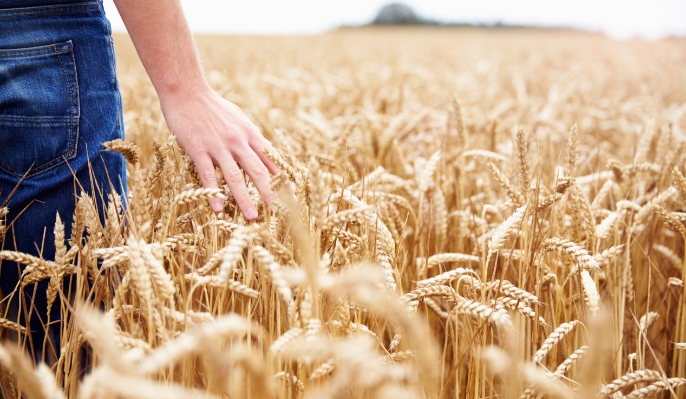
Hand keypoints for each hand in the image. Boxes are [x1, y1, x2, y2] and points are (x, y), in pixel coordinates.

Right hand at [159, 86, 279, 219]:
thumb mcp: (240, 120)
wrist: (187, 91)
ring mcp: (218, 146)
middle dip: (268, 194)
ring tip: (252, 217)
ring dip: (244, 199)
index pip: (271, 160)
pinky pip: (208, 175)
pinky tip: (218, 208)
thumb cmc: (214, 107)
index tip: (292, 194)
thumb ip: (253, 138)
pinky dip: (214, 193)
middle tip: (276, 213)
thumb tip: (269, 153)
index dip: (282, 178)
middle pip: (258, 171)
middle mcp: (238, 141)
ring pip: (235, 177)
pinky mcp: (198, 149)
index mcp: (250, 134)